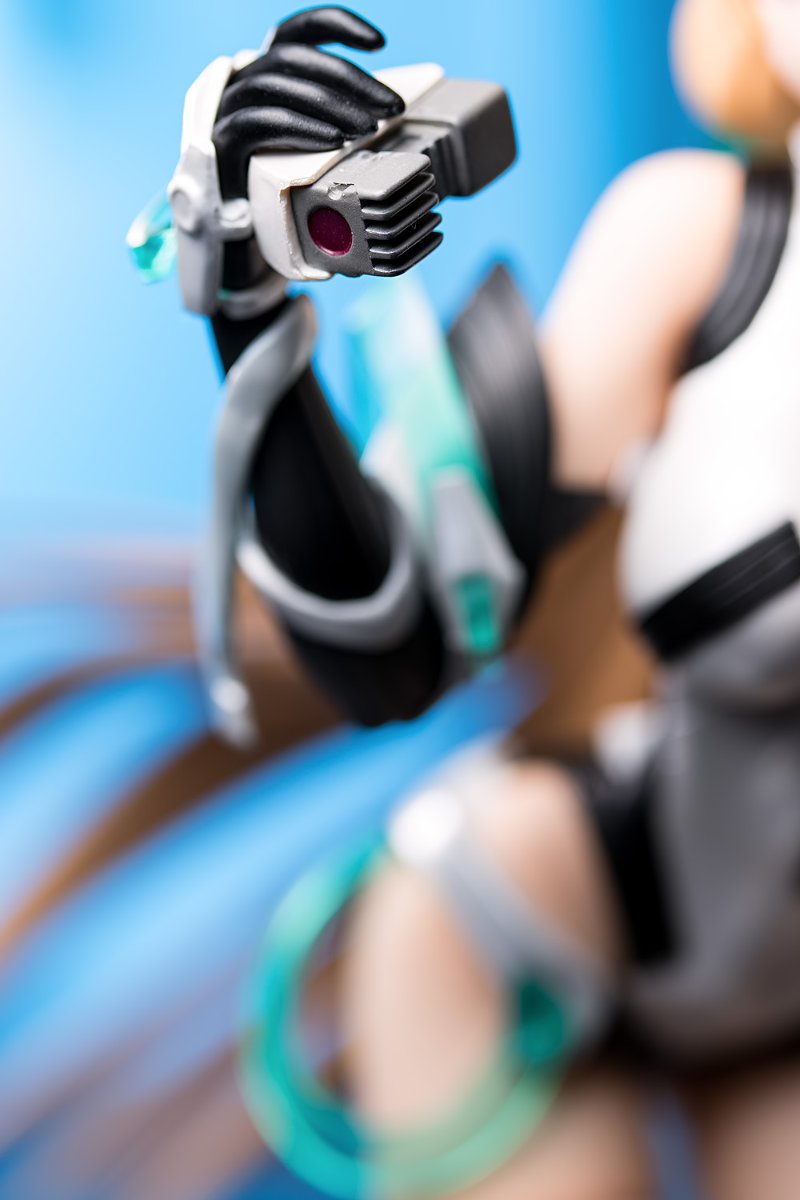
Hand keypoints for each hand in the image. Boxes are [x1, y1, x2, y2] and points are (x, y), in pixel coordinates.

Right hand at [213, 6, 403, 199]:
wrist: (231, 212)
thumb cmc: (277, 171)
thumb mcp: (309, 134)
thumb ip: (336, 114)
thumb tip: (386, 113)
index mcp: (270, 68)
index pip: (302, 29)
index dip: (339, 25)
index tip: (380, 43)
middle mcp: (247, 77)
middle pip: (297, 57)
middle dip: (351, 79)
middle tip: (391, 107)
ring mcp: (231, 106)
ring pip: (279, 85)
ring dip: (331, 105)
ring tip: (367, 129)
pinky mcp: (224, 140)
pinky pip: (262, 123)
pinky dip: (302, 128)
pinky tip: (332, 141)